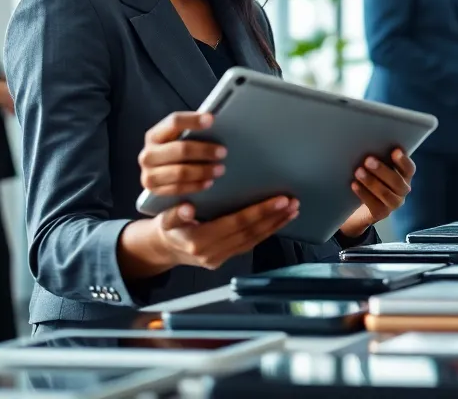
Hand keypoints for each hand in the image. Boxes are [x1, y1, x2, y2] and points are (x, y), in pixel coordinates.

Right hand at [138, 112, 225, 196]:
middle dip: (204, 150)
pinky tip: (208, 182)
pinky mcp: (154, 190)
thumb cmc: (173, 152)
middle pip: (180, 149)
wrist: (157, 173)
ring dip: (202, 171)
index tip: (211, 120)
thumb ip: (189, 131)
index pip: (174, 122)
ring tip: (220, 169)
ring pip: (180, 172)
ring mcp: (149, 174)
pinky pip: (178, 189)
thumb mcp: (176, 138)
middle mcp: (148, 154)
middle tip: (223, 152)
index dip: (193, 120)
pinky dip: (195, 186)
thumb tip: (211, 121)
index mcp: (154, 135)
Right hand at [151, 196, 299, 269]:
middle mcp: (212, 253)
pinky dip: (267, 232)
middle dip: (274, 218)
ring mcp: (221, 258)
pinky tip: (279, 222)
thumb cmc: (168, 228)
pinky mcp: (226, 258)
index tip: (279, 200)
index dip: (259, 212)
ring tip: (293, 210)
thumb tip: (187, 207)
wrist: (165, 249)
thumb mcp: (164, 219)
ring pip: (254, 240)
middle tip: (292, 202)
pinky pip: (251, 244)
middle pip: (250, 233)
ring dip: (275, 225)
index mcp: (199, 241)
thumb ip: (175, 214)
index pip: (236, 224)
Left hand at [340, 147, 415, 237]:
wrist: (360, 207)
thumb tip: (368, 143)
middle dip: (382, 170)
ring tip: (358, 172)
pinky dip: (363, 193)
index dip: (403, 161)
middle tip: (368, 160)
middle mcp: (402, 190)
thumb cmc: (371, 179)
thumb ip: (379, 159)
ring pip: (386, 193)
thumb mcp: (377, 168)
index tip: (395, 151)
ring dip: (371, 182)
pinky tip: (354, 185)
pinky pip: (374, 204)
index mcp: (404, 176)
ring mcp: (393, 203)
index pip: (409, 169)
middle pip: (397, 181)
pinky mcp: (381, 213)